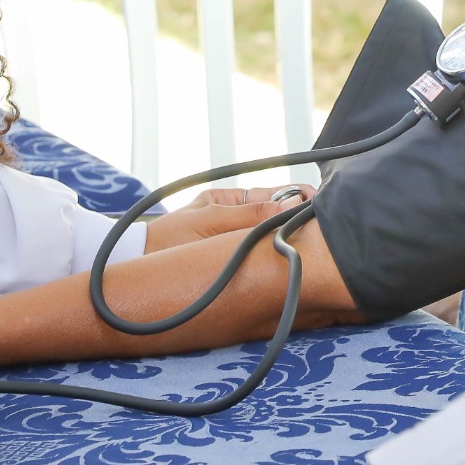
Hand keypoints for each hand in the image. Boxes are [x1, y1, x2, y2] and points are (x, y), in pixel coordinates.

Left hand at [143, 187, 311, 252]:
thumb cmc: (168, 242)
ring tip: (316, 247)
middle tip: (327, 231)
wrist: (136, 269)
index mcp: (229, 201)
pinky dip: (278, 257)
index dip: (300, 200)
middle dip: (302, 222)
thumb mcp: (209, 223)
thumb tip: (293, 204)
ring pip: (274, 238)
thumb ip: (250, 215)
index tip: (322, 207)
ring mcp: (235, 241)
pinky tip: (292, 263)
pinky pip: (262, 256)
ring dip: (292, 241)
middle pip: (279, 217)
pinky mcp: (233, 263)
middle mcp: (235, 219)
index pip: (275, 195)